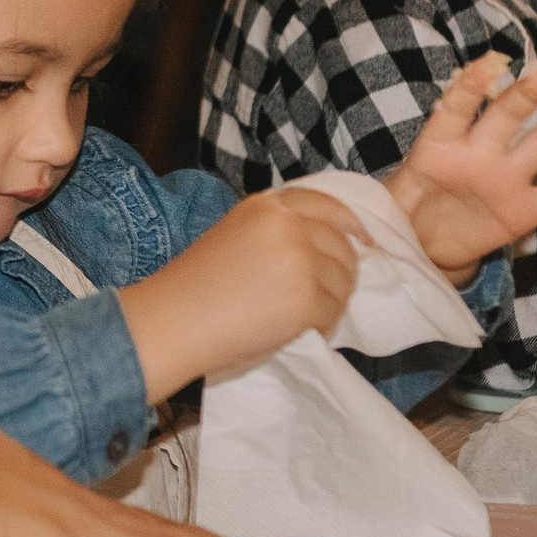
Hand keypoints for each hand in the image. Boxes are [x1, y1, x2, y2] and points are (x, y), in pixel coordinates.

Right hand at [116, 188, 364, 398]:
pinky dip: (322, 327)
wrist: (172, 322)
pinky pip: (333, 312)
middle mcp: (287, 224)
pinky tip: (295, 332)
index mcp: (266, 206)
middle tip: (320, 297)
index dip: (351, 224)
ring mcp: (300, 260)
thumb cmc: (194, 288)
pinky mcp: (306, 297)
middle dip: (339, 272)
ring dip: (331, 301)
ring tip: (300, 317)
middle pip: (342, 245)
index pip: (329, 204)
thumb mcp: (235, 236)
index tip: (364, 241)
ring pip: (343, 281)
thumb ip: (276, 232)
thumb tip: (324, 247)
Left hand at [384, 55, 536, 280]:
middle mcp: (479, 150)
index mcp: (439, 144)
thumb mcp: (387, 203)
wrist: (425, 239)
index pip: (454, 106)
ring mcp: (506, 175)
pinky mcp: (525, 206)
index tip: (487, 63)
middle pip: (504, 115)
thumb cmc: (404, 208)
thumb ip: (381, 203)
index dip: (469, 86)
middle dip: (523, 96)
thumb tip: (351, 216)